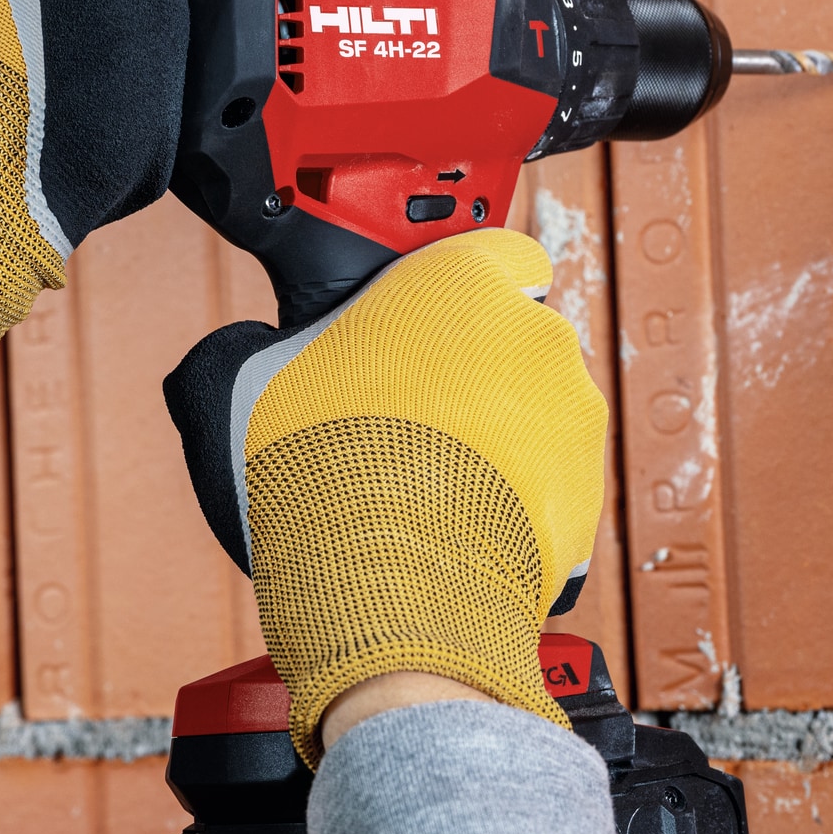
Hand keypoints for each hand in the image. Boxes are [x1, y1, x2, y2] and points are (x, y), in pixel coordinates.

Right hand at [163, 228, 607, 764]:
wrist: (379, 581)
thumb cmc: (316, 469)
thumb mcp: (246, 380)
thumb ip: (259, 344)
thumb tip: (247, 353)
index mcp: (463, 279)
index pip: (493, 252)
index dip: (456, 290)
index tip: (423, 322)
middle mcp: (535, 333)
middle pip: (511, 339)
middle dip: (470, 372)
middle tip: (406, 415)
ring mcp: (573, 415)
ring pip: (538, 413)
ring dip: (497, 438)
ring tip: (427, 483)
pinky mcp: (586, 490)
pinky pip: (550, 486)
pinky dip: (516, 503)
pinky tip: (456, 526)